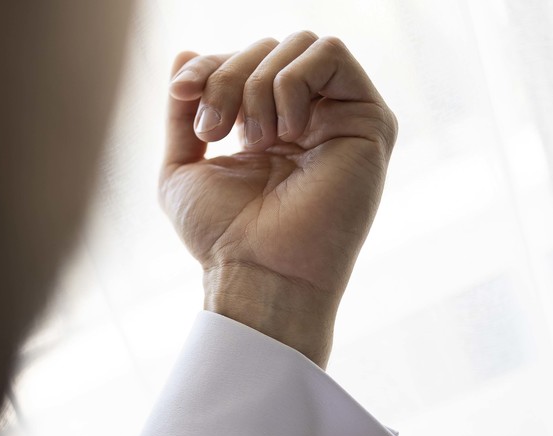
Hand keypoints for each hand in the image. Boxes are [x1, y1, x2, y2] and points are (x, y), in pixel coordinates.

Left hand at [161, 33, 397, 365]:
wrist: (258, 273)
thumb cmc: (223, 236)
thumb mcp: (182, 166)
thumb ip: (183, 110)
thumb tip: (184, 54)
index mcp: (269, 125)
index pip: (242, 62)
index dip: (209, 67)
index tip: (183, 95)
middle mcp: (309, 117)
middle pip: (268, 48)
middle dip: (228, 77)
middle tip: (214, 130)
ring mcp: (341, 117)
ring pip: (300, 44)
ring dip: (258, 83)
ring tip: (252, 140)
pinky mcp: (370, 120)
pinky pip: (330, 54)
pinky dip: (292, 82)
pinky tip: (284, 134)